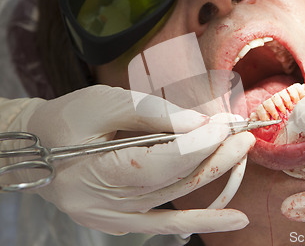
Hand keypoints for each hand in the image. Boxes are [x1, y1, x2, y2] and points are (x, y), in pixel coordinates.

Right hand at [3, 85, 254, 234]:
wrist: (38, 149)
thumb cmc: (67, 119)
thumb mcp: (104, 103)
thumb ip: (153, 113)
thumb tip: (201, 124)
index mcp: (93, 172)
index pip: (159, 161)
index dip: (197, 144)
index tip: (225, 125)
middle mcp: (105, 205)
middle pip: (174, 181)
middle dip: (214, 155)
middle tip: (243, 135)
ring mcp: (116, 219)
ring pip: (178, 198)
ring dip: (214, 174)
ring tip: (241, 153)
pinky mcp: (125, 222)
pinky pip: (170, 224)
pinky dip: (204, 220)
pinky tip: (237, 220)